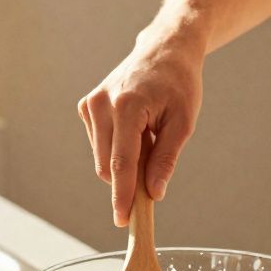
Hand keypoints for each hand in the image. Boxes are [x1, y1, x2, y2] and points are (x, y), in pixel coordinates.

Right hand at [78, 28, 204, 225]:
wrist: (164, 50)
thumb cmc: (178, 83)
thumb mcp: (183, 122)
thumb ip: (166, 159)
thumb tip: (153, 193)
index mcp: (126, 106)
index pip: (121, 162)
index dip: (123, 196)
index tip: (123, 220)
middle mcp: (101, 104)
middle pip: (108, 166)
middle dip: (129, 179)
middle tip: (155, 170)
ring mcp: (90, 105)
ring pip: (102, 159)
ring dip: (125, 162)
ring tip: (148, 137)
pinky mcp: (86, 108)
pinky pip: (99, 145)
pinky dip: (117, 148)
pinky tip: (135, 129)